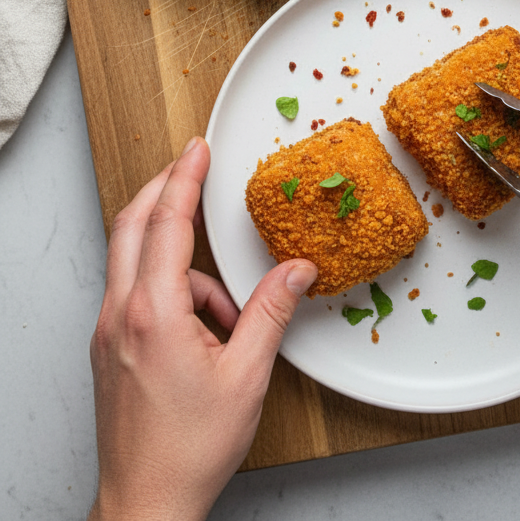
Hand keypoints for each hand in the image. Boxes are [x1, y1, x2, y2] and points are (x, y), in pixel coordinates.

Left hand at [88, 137, 316, 520]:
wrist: (145, 503)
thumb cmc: (188, 449)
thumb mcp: (247, 376)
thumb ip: (272, 312)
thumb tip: (297, 270)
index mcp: (153, 312)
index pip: (166, 222)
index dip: (184, 178)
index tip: (198, 148)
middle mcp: (120, 314)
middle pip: (130, 224)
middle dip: (162, 190)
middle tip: (193, 169)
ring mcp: (108, 331)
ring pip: (132, 261)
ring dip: (176, 259)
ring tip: (225, 310)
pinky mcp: (108, 349)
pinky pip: (134, 294)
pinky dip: (168, 291)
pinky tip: (204, 329)